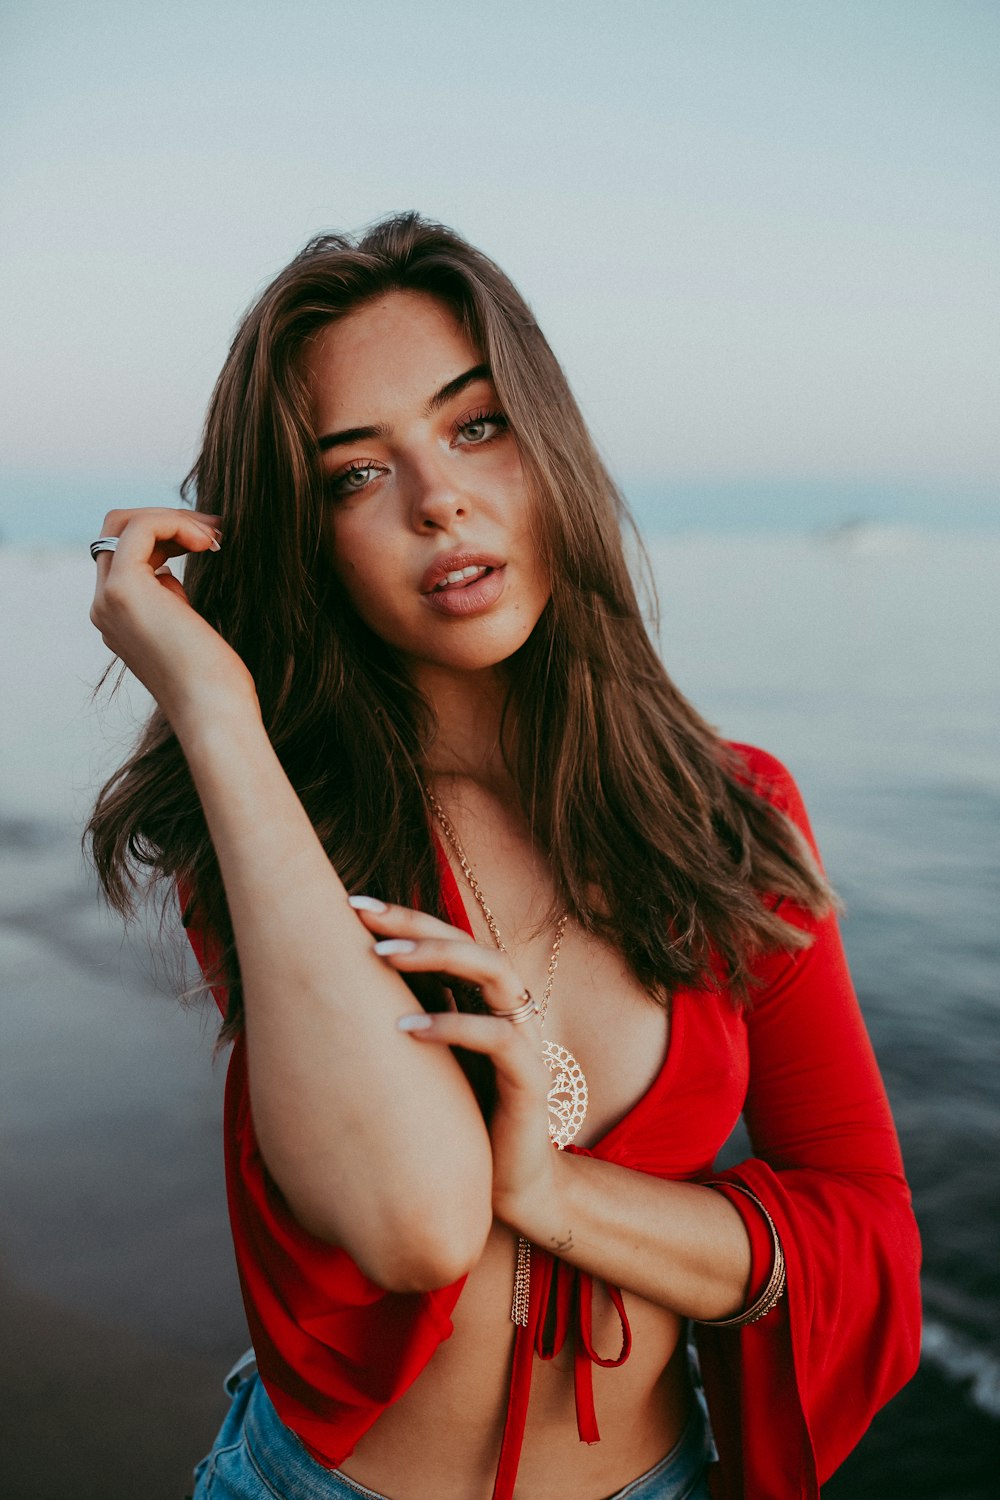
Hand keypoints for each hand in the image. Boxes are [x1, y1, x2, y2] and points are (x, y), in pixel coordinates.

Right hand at [90, 507, 255, 723]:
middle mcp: (105, 607)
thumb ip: (170, 603)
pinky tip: (207, 542)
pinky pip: (141, 528)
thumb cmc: (215, 683)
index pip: (127, 556)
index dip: (166, 540)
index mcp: (118, 618)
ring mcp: (109, 598)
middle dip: (166, 521)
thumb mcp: (187, 632)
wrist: (213, 712)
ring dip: (173, 519)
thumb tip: (168, 576)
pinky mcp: (125, 589)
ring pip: (124, 524)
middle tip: (213, 532)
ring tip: (214, 536)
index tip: (210, 544)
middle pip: (118, 534)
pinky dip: (174, 522)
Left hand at [349, 896, 559, 1231]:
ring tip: (385, 958)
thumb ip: (396, 1028)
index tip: (352, 903)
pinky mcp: (530, 1079)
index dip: (404, 918)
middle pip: (468, 942)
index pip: (447, 940)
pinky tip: (407, 1030)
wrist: (508, 1192)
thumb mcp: (420, 1068)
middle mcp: (506, 1009)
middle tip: (364, 915)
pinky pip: (499, 1038)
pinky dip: (454, 1026)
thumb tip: (327, 999)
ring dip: (438, 958)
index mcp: (481, 1001)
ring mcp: (524, 1039)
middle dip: (415, 924)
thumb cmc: (459, 1125)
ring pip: (493, 972)